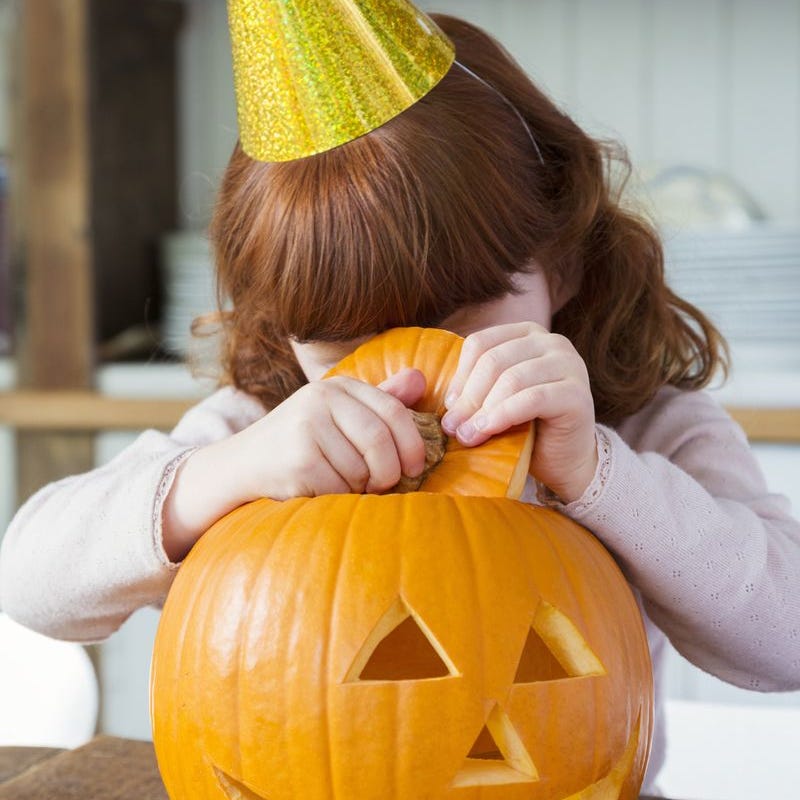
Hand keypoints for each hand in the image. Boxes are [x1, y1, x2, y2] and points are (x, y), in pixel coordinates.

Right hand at [162, 369, 426, 560]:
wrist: (241, 465)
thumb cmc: (300, 442)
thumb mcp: (339, 415)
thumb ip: (379, 400)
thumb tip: (420, 378)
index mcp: (338, 386)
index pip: (393, 412)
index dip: (412, 443)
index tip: (415, 467)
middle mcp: (321, 398)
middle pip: (380, 441)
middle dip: (389, 472)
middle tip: (382, 485)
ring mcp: (307, 426)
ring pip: (361, 469)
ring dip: (360, 488)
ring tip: (342, 484)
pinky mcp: (298, 458)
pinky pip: (339, 488)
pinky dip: (339, 498)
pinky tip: (321, 491)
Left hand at [440, 323, 596, 502]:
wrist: (565, 461)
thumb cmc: (526, 428)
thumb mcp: (495, 399)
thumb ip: (474, 387)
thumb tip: (444, 400)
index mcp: (527, 334)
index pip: (481, 343)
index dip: (459, 376)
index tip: (449, 406)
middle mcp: (552, 342)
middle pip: (494, 360)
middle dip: (468, 397)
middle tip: (451, 426)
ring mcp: (570, 365)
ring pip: (512, 379)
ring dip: (482, 410)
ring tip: (465, 435)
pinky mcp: (577, 394)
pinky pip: (532, 399)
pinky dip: (503, 416)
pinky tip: (486, 431)